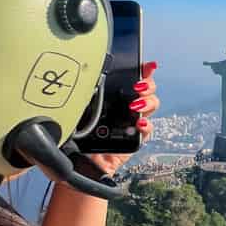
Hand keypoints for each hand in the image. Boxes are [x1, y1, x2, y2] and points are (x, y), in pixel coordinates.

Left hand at [83, 61, 159, 176]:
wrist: (77, 160)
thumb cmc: (73, 133)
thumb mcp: (75, 108)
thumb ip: (81, 92)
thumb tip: (82, 74)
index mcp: (112, 93)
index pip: (131, 75)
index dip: (142, 68)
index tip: (146, 64)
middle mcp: (125, 104)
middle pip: (147, 88)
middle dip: (147, 83)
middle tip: (137, 86)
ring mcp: (132, 120)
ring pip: (151, 105)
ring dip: (148, 101)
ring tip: (135, 105)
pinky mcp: (136, 138)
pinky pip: (148, 129)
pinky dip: (146, 125)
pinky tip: (138, 123)